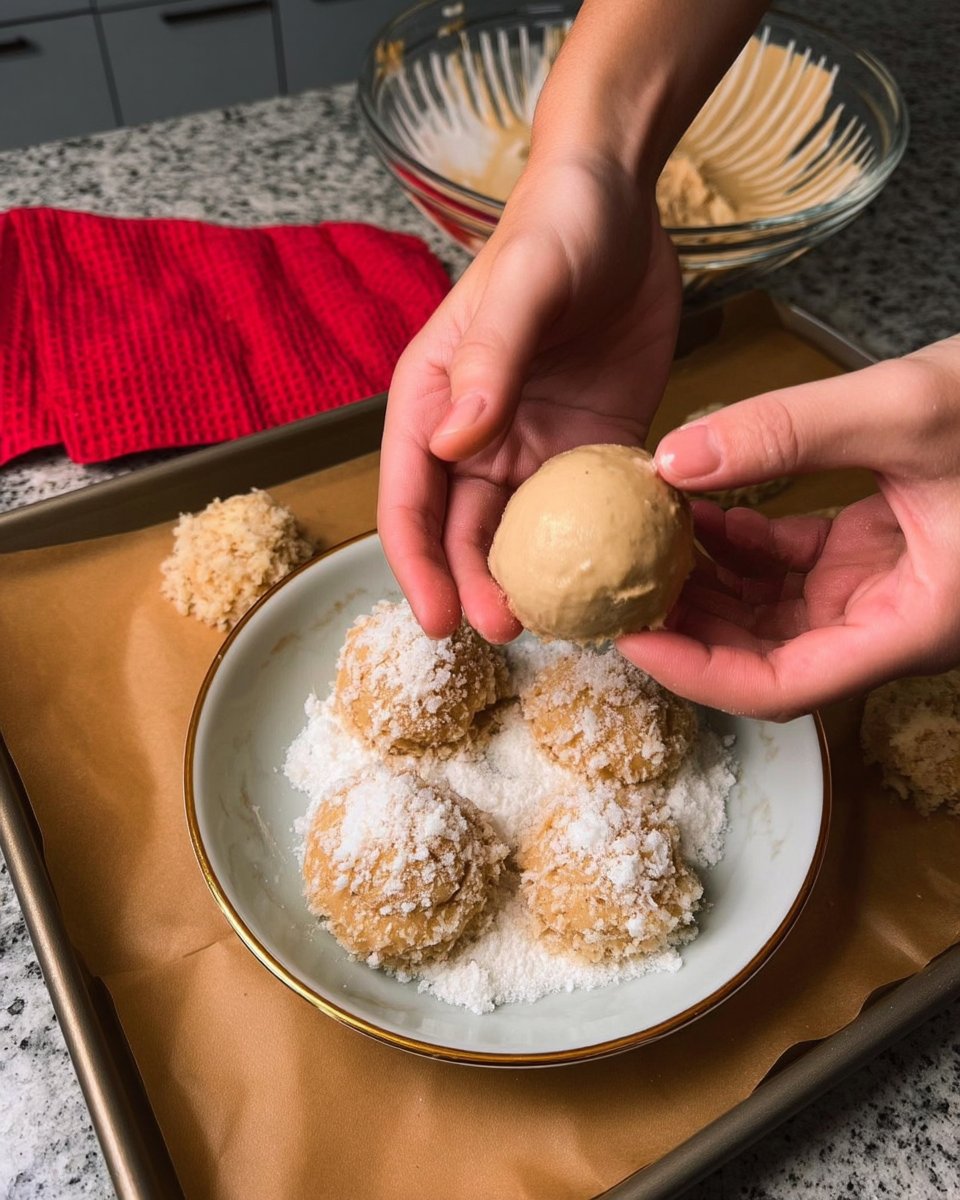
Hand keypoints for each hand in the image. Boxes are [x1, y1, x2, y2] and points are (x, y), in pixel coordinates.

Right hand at [378, 152, 680, 642]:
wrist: (621, 202)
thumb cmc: (555, 228)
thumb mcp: (522, 286)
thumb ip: (488, 361)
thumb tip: (454, 443)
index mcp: (435, 402)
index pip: (410, 497)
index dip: (417, 563)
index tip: (438, 619)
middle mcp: (478, 436)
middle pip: (464, 530)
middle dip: (476, 585)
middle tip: (508, 629)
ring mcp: (537, 446)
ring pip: (526, 533)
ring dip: (537, 578)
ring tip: (562, 618)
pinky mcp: (595, 443)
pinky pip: (593, 509)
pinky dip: (600, 547)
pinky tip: (618, 579)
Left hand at [618, 336, 959, 719]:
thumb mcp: (910, 411)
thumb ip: (789, 433)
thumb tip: (673, 457)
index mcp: (913, 625)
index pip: (781, 688)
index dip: (696, 675)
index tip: (627, 638)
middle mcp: (891, 622)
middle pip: (763, 655)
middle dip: (686, 627)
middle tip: (613, 585)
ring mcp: (881, 589)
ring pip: (770, 611)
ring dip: (705, 581)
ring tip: (640, 539)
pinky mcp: (874, 552)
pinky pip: (789, 564)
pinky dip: (739, 541)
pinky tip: (698, 505)